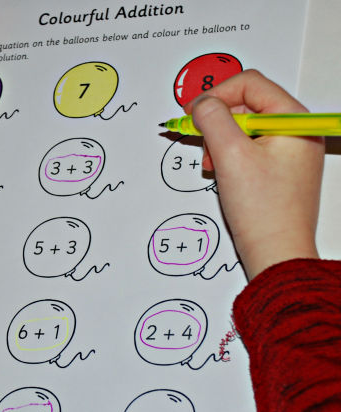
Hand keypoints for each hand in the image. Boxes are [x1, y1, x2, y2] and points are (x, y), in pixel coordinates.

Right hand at [184, 70, 323, 279]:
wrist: (276, 254)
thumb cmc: (264, 211)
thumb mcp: (230, 156)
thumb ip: (212, 120)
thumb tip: (201, 104)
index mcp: (292, 120)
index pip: (250, 84)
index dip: (216, 94)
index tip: (191, 113)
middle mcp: (293, 132)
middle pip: (245, 106)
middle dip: (217, 123)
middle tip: (201, 144)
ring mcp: (286, 152)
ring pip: (243, 130)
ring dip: (220, 142)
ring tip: (213, 166)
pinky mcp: (276, 170)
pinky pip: (247, 150)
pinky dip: (228, 158)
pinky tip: (221, 175)